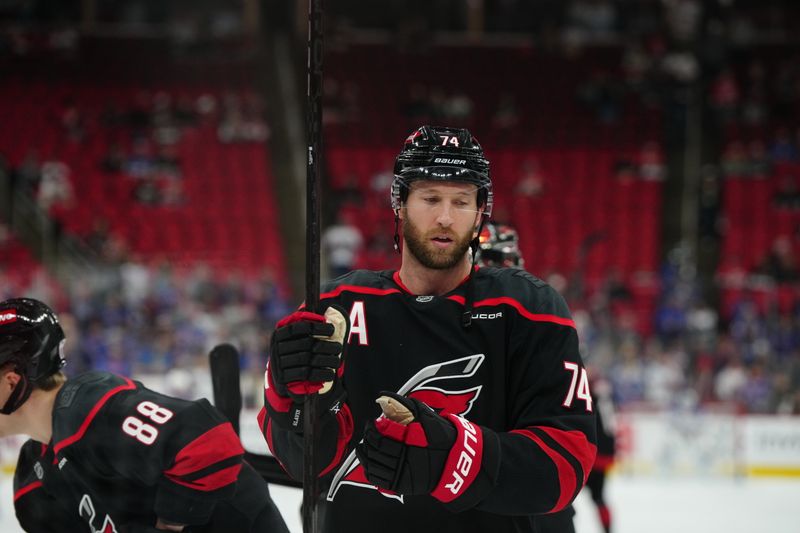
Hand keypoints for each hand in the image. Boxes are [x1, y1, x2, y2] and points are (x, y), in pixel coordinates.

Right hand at [268, 306, 347, 399]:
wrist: (283, 378)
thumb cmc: (296, 353)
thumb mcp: (298, 338)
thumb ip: (310, 326)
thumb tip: (329, 312)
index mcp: (279, 334)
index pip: (298, 327)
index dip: (316, 327)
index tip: (331, 329)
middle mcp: (276, 347)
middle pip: (306, 344)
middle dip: (326, 345)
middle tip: (339, 347)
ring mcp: (278, 363)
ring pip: (306, 359)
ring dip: (325, 360)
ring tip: (337, 361)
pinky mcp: (282, 378)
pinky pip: (304, 374)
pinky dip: (319, 374)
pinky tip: (330, 373)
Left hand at [355, 391, 486, 503]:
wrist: (457, 462)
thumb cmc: (442, 438)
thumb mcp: (428, 418)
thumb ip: (405, 405)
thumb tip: (384, 395)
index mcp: (408, 448)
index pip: (379, 440)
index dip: (370, 431)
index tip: (371, 422)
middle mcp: (403, 465)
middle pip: (375, 453)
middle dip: (368, 440)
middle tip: (368, 431)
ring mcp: (402, 477)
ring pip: (374, 468)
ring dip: (365, 456)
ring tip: (364, 446)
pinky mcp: (402, 486)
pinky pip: (378, 481)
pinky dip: (370, 470)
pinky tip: (368, 461)